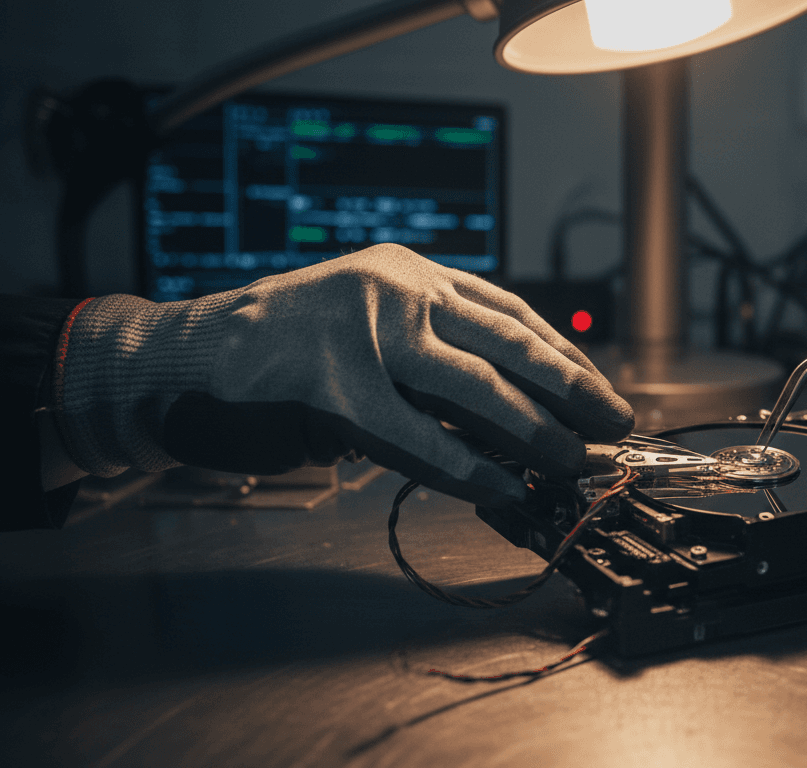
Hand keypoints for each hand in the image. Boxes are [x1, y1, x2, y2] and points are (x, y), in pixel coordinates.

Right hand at [54, 244, 633, 506]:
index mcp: (411, 270)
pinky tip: (503, 487)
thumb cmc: (286, 350)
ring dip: (534, 431)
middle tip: (614, 425)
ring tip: (573, 462)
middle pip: (509, 342)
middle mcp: (396, 288)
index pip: (511, 313)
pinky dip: (468, 467)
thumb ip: (432, 356)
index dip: (563, 358)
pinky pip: (418, 437)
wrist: (191, 357)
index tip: (599, 392)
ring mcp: (365, 331)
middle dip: (570, 390)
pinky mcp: (333, 383)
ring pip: (476, 386)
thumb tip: (513, 413)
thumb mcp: (370, 328)